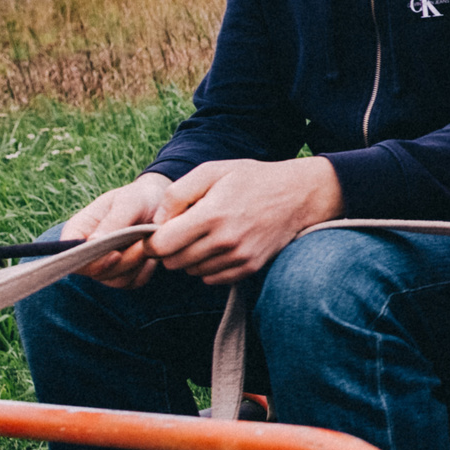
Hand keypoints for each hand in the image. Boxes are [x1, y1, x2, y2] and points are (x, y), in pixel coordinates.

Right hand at [60, 172, 175, 288]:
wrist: (160, 204)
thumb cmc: (139, 197)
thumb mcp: (128, 202)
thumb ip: (113, 221)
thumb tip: (92, 242)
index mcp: (78, 231)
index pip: (69, 254)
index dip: (87, 261)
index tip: (115, 254)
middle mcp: (87, 252)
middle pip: (94, 272)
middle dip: (122, 262)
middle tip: (143, 246)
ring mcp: (104, 265)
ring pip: (115, 280)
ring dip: (135, 265)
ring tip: (149, 244)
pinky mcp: (124, 274)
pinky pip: (133, 281)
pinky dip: (145, 270)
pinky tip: (152, 252)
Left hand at [147, 158, 344, 285]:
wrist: (297, 195)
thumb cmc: (251, 179)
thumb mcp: (211, 171)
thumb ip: (177, 194)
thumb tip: (158, 222)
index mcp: (211, 215)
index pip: (162, 246)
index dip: (152, 240)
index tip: (158, 231)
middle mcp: (224, 241)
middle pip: (173, 262)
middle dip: (170, 248)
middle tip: (182, 230)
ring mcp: (238, 258)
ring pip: (191, 271)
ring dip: (190, 257)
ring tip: (204, 235)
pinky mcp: (249, 268)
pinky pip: (211, 279)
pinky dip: (208, 266)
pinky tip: (218, 246)